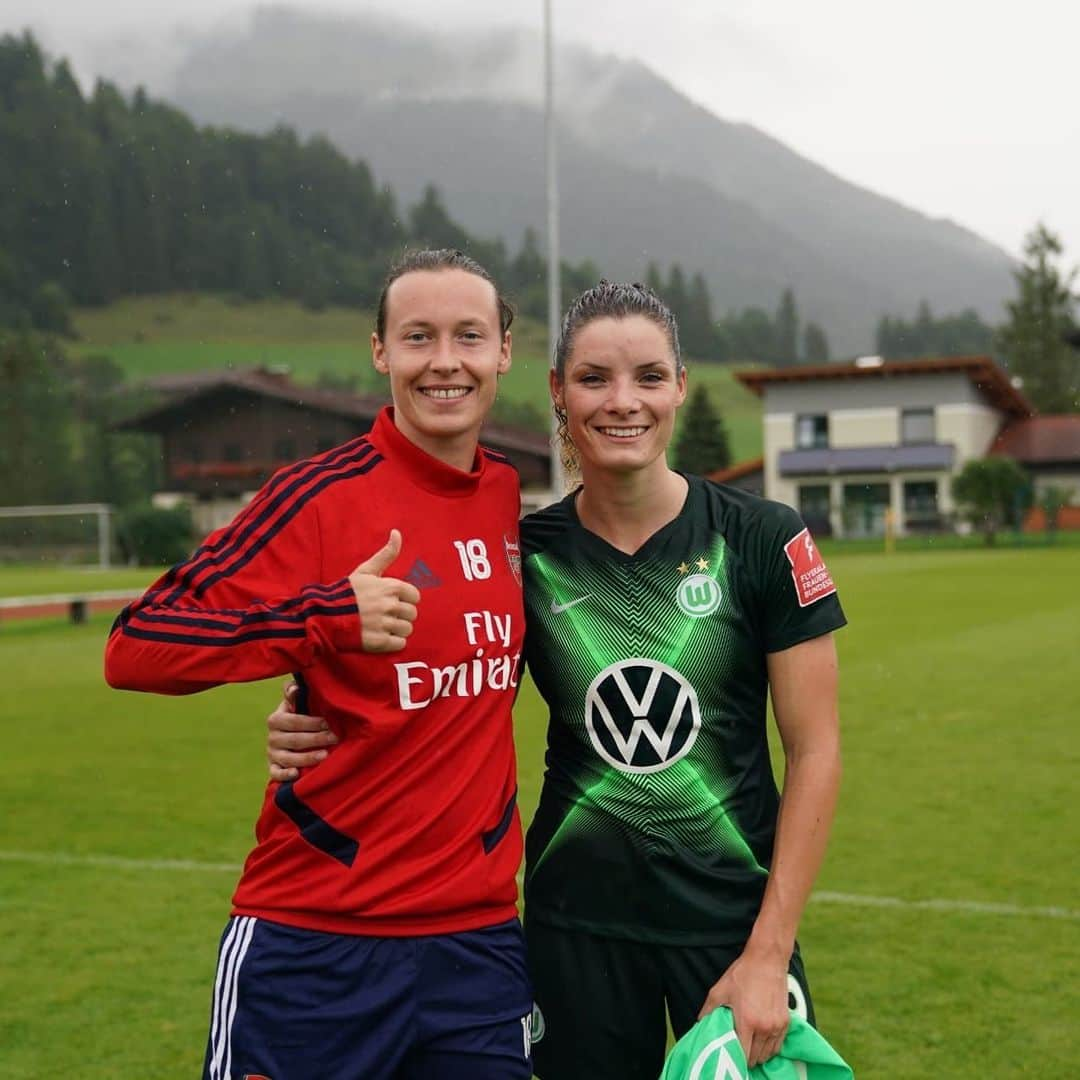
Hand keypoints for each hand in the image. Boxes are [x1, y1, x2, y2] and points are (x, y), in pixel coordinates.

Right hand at [267, 681, 337, 781]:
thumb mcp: (294, 704)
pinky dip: (284, 775)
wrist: (286, 736)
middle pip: (295, 740)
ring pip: (288, 758)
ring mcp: (272, 754)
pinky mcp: (273, 768)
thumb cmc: (297, 717)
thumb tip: (295, 688)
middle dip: (316, 739)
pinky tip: (296, 774)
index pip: (295, 721)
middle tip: (335, 738)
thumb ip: (294, 693)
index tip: (329, 723)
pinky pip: (276, 774)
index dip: (313, 723)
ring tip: (324, 755)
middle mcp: (272, 737)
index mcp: (276, 719)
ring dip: (306, 757)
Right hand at [348, 529, 420, 652]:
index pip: (415, 596)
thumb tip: (397, 532)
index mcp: (390, 587)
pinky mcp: (379, 642)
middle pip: (412, 614)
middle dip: (401, 615)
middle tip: (385, 615)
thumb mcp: (366, 570)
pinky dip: (393, 642)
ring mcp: (385, 624)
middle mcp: (390, 605)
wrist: (325, 615)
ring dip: (397, 630)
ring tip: (382, 626)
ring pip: (407, 630)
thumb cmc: (347, 592)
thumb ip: (386, 553)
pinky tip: (380, 636)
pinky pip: (400, 644)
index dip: (405, 599)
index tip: (392, 601)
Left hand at [697, 947, 789, 1067]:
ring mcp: (776, 1026)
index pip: (742, 1055)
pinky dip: (769, 1048)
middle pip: (755, 1058)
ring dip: (757, 1054)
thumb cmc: (742, 974)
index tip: (729, 1054)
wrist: (767, 960)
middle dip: (745, 1057)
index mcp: (747, 1021)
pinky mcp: (785, 1023)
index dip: (734, 1058)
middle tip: (737, 1049)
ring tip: (748, 1045)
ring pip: (767, 1055)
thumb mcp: (719, 990)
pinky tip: (760, 1040)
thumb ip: (708, 1011)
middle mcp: (764, 1027)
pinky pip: (777, 1046)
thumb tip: (701, 1025)